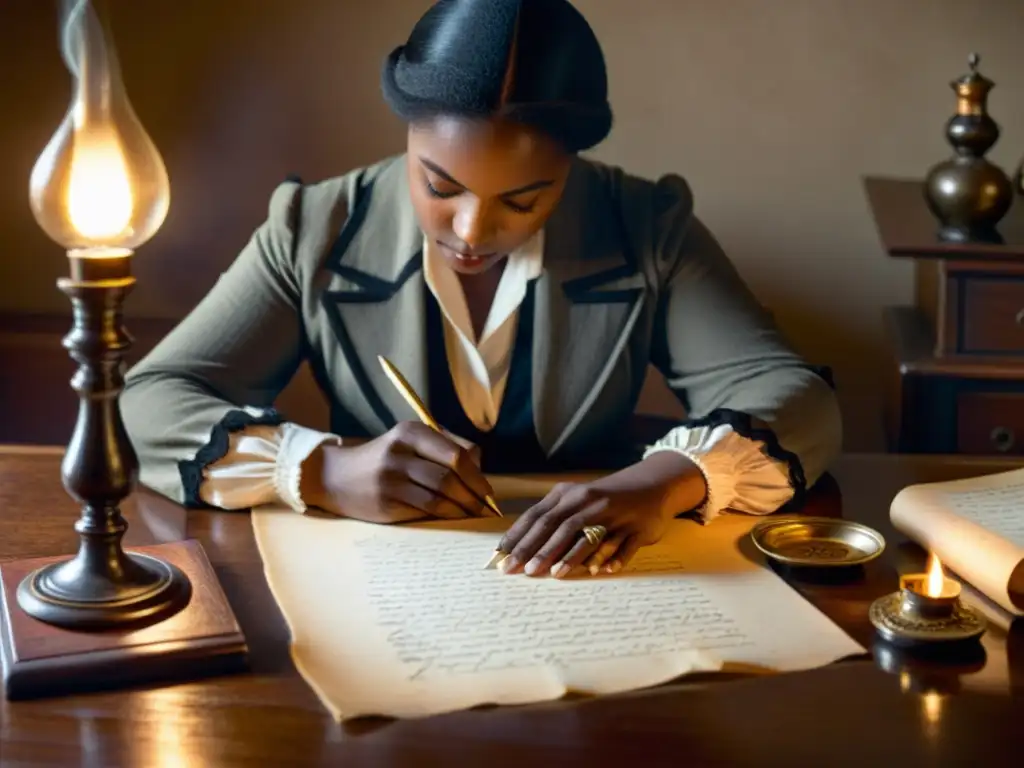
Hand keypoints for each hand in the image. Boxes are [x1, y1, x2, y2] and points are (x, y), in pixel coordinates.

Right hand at [301, 421, 495, 523]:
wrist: (335, 477)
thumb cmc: (383, 459)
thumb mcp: (408, 442)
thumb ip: (443, 446)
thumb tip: (480, 468)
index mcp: (411, 431)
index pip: (457, 452)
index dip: (477, 473)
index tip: (486, 488)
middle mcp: (401, 451)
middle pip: (451, 474)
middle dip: (474, 493)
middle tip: (485, 506)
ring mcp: (391, 477)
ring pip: (440, 494)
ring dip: (462, 507)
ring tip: (473, 514)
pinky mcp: (386, 501)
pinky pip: (424, 509)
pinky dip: (444, 514)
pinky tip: (452, 517)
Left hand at [496, 452, 706, 577]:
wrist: (650, 486)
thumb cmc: (601, 500)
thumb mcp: (574, 501)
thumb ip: (550, 520)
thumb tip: (517, 548)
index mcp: (567, 495)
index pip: (536, 516)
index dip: (518, 537)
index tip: (500, 557)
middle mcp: (587, 502)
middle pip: (557, 526)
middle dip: (536, 549)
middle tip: (519, 570)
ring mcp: (613, 515)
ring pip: (587, 535)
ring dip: (569, 556)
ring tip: (553, 574)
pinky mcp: (636, 528)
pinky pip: (622, 545)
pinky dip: (611, 557)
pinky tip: (599, 570)